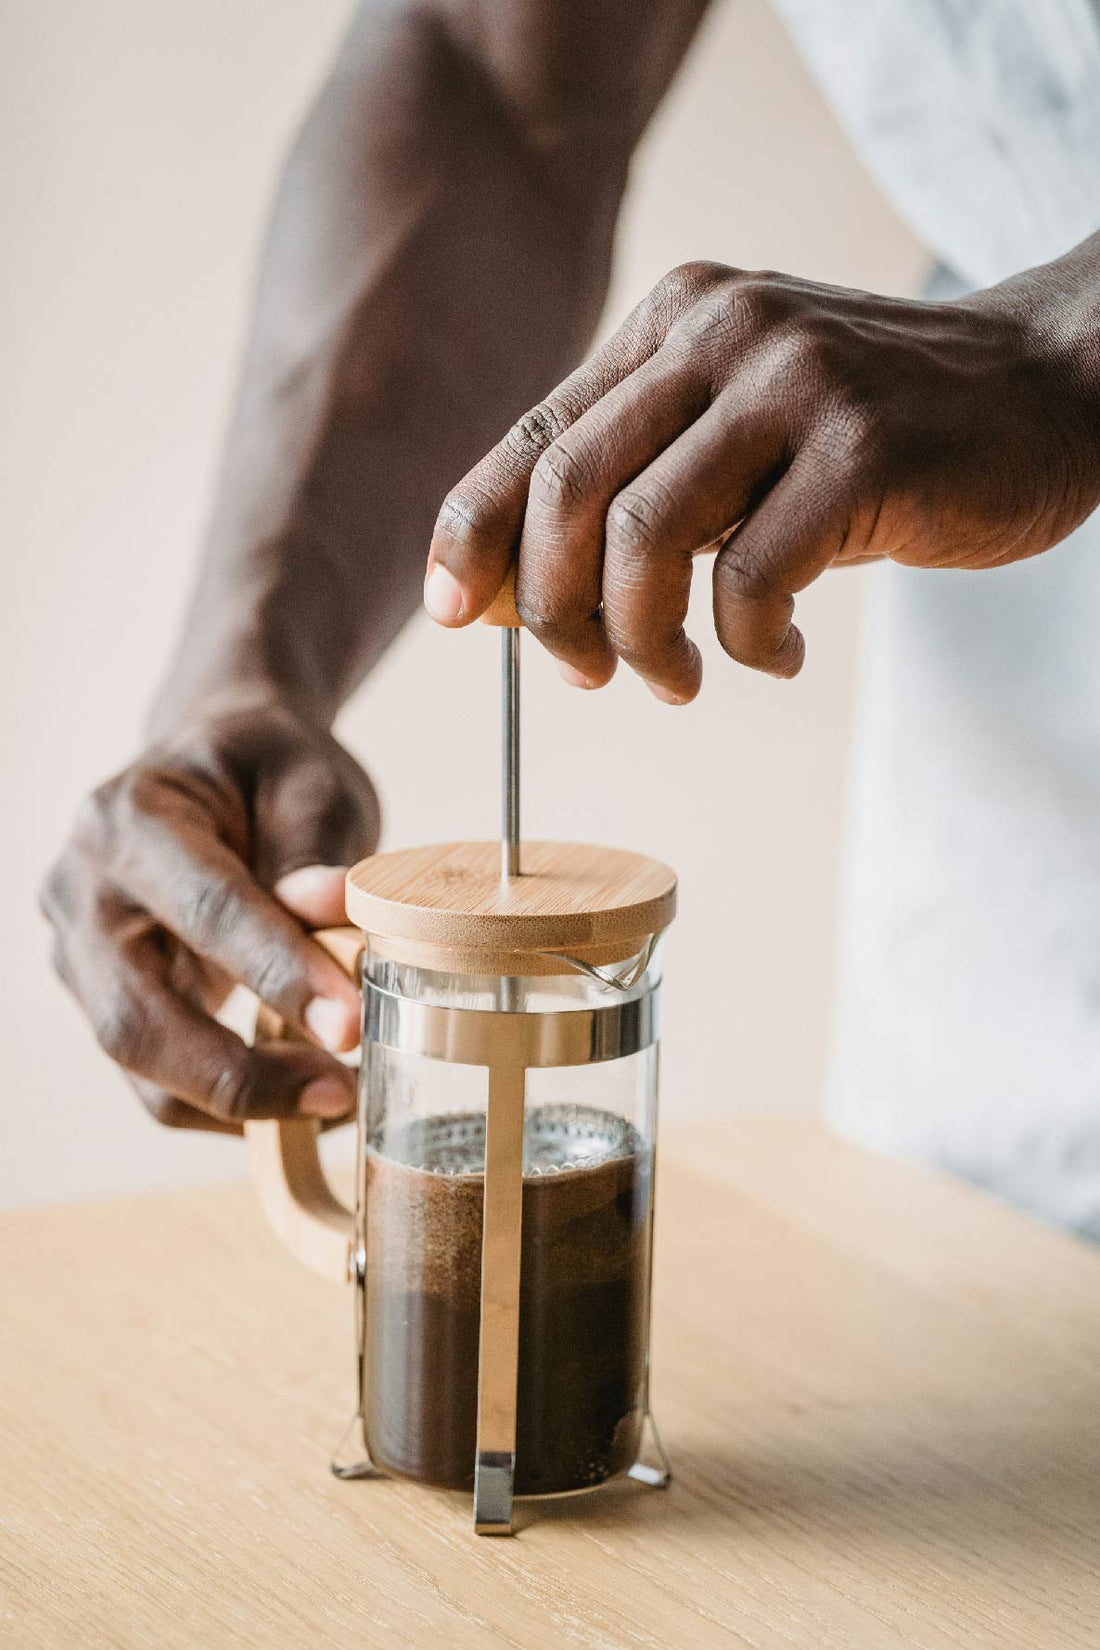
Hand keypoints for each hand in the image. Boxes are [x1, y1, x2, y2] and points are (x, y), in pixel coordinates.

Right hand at [42, 702, 379, 1131]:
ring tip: (332, 1098)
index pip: (207, 908)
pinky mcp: (107, 998)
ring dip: (236, 1099)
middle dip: (239, 1071)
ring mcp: (82, 952)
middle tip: (338, 1091)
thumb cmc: (264, 766)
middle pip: (136, 1016)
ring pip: (138, 1062)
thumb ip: (317, 847)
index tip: (349, 1024)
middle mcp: (83, 890)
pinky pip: (156, 1077)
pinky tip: (299, 1099)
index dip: (279, 972)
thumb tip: (333, 914)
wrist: (215, 766)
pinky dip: (227, 1101)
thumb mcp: (308, 778)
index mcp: (131, 817)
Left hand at [424, 257, 1099, 698]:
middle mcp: (721, 330)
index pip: (535, 432)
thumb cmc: (876, 436)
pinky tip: (778, 652)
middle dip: (552, 608)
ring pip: (643, 537)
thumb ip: (651, 476)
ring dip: (642, 640)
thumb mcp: (743, 428)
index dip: (471, 529)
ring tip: (679, 680)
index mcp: (674, 319)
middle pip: (568, 489)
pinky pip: (750, 578)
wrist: (1048, 390)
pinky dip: (746, 643)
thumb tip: (528, 592)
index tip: (451, 610)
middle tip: (587, 676)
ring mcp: (792, 381)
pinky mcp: (860, 450)